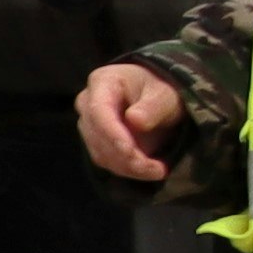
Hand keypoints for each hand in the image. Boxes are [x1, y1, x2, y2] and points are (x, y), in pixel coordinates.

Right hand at [71, 60, 188, 184]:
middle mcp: (87, 102)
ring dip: (129, 167)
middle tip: (156, 168)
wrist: (157, 100)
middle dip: (126, 156)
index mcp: (102, 82)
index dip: (112, 133)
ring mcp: (88, 124)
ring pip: (101, 153)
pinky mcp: (95, 143)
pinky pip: (106, 161)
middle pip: (98, 135)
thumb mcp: (165, 95)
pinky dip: (128, 170)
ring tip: (157, 170)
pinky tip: (148, 169)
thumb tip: (135, 120)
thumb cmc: (160, 92)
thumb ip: (152, 106)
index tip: (131, 152)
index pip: (98, 110)